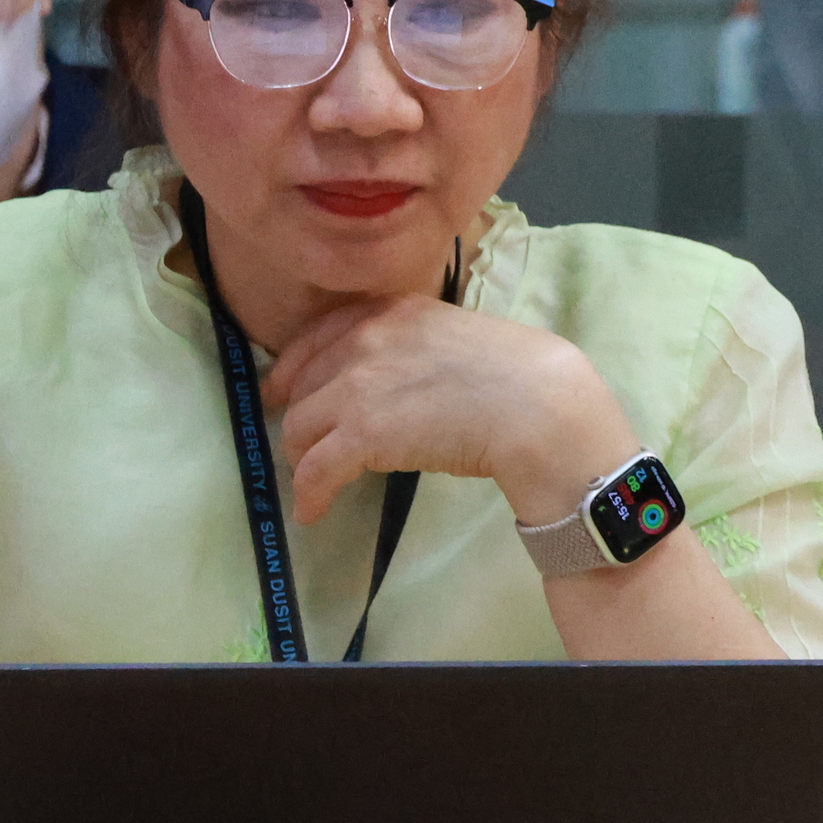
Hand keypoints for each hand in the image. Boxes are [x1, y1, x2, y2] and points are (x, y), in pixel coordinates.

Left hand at [263, 296, 639, 526]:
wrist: (536, 405)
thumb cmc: (518, 375)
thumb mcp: (457, 334)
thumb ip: (417, 344)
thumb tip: (402, 376)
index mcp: (392, 311)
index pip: (318, 334)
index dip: (294, 366)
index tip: (286, 389)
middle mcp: (366, 340)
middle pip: (304, 383)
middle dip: (298, 415)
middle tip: (303, 441)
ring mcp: (359, 387)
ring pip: (301, 427)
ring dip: (302, 456)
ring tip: (312, 479)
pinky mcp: (362, 434)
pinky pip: (315, 469)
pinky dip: (308, 493)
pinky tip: (312, 510)